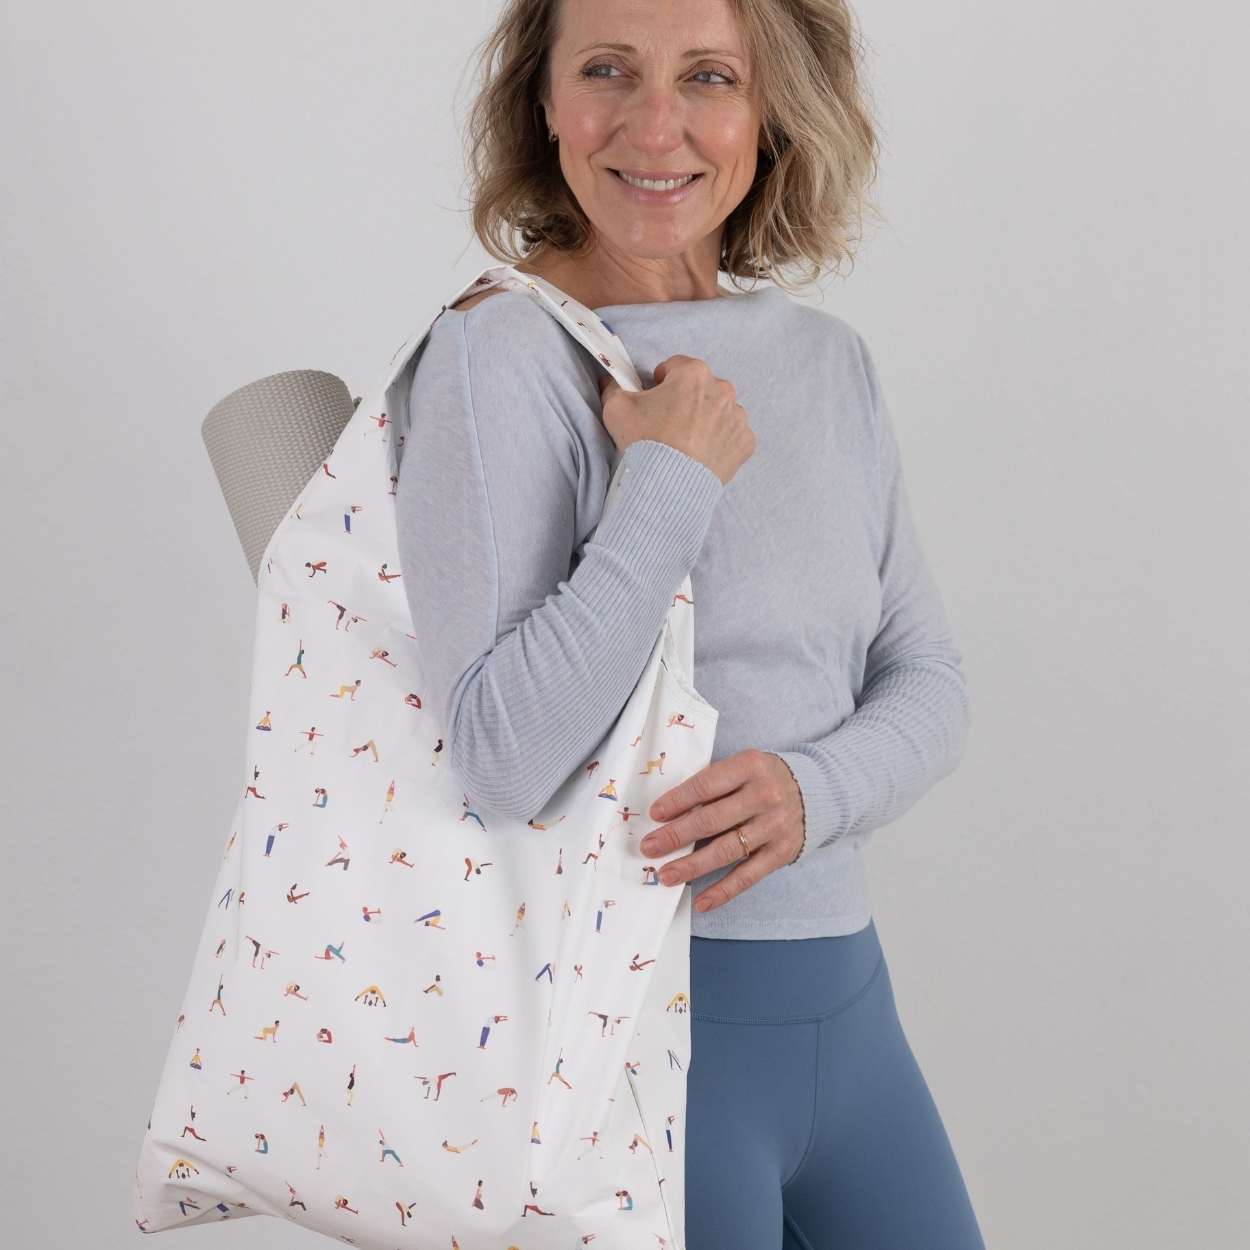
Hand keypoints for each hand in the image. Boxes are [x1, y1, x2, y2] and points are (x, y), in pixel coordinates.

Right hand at [598, 356, 755, 486]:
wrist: (670, 485)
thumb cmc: (645, 443)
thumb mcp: (617, 409)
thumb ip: (614, 387)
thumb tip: (612, 381)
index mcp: (693, 374)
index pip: (675, 366)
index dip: (661, 382)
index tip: (654, 399)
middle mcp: (722, 389)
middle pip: (701, 388)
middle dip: (686, 400)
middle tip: (669, 424)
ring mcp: (737, 417)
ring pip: (719, 411)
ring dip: (705, 419)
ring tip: (686, 442)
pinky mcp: (745, 441)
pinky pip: (732, 435)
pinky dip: (720, 442)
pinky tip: (702, 454)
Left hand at [639, 750, 805, 913]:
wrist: (816, 791)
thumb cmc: (764, 778)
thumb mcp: (743, 766)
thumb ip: (714, 782)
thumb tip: (669, 811)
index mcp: (750, 766)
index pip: (706, 785)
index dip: (677, 801)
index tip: (654, 815)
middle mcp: (764, 796)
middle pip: (712, 820)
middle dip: (676, 836)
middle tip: (650, 848)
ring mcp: (774, 827)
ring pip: (726, 851)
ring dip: (692, 866)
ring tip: (666, 875)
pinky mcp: (781, 853)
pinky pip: (747, 876)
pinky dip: (723, 891)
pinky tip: (701, 901)